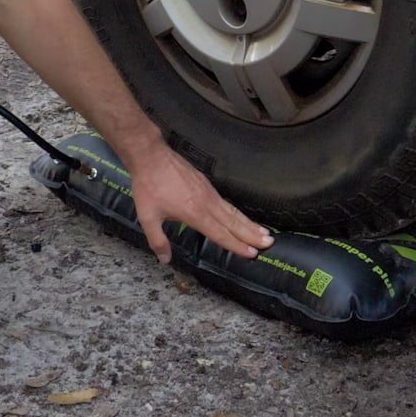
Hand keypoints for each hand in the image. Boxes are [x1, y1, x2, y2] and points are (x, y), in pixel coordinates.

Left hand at [126, 145, 272, 263]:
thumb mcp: (147, 217)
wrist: (151, 156)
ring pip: (232, 211)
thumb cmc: (149, 186)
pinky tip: (240, 216)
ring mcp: (208, 192)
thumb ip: (158, 240)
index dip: (237, 245)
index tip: (252, 253)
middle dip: (252, 234)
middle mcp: (206, 203)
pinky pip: (226, 202)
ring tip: (264, 231)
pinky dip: (237, 211)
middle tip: (268, 243)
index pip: (220, 233)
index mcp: (195, 214)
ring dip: (249, 223)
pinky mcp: (206, 183)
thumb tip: (165, 260)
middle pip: (233, 222)